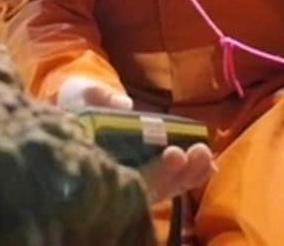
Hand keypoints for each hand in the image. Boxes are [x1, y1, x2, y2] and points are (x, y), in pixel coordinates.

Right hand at [57, 77, 214, 203]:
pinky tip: (208, 166)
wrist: (75, 109)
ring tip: (205, 156)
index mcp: (96, 164)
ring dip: (188, 175)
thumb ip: (97, 96)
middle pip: (150, 188)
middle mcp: (116, 180)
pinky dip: (189, 176)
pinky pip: (169, 183)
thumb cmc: (76, 104)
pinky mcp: (146, 174)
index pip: (127, 179)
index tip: (173, 152)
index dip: (154, 171)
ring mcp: (133, 180)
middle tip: (197, 152)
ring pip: (163, 189)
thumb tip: (125, 105)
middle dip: (177, 172)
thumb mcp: (79, 94)